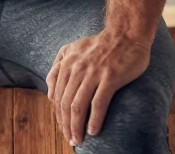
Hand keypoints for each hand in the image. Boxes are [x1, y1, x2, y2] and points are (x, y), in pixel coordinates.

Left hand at [45, 31, 150, 146]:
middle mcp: (76, 69)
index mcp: (67, 64)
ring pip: (78, 106)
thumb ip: (57, 68)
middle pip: (65, 104)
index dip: (59, 116)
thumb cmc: (100, 44)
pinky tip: (93, 131)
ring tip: (78, 140)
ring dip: (76, 126)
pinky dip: (94, 119)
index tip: (63, 129)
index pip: (58, 96)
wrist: (125, 34)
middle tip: (70, 139)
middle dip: (66, 125)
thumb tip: (49, 94)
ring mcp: (93, 74)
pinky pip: (98, 103)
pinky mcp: (110, 78)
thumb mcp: (72, 50)